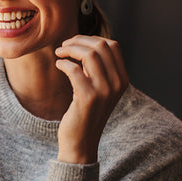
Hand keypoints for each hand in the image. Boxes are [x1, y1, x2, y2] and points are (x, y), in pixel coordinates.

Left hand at [55, 35, 128, 163]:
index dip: (92, 39)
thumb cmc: (85, 112)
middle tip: (63, 46)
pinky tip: (58, 65)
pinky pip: (74, 69)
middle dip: (79, 41)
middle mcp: (117, 84)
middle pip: (101, 46)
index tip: (75, 42)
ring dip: (70, 49)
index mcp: (122, 79)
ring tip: (59, 53)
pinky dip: (63, 63)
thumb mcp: (98, 88)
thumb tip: (84, 43)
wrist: (81, 142)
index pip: (112, 45)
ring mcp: (104, 91)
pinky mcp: (88, 98)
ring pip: (89, 55)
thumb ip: (97, 68)